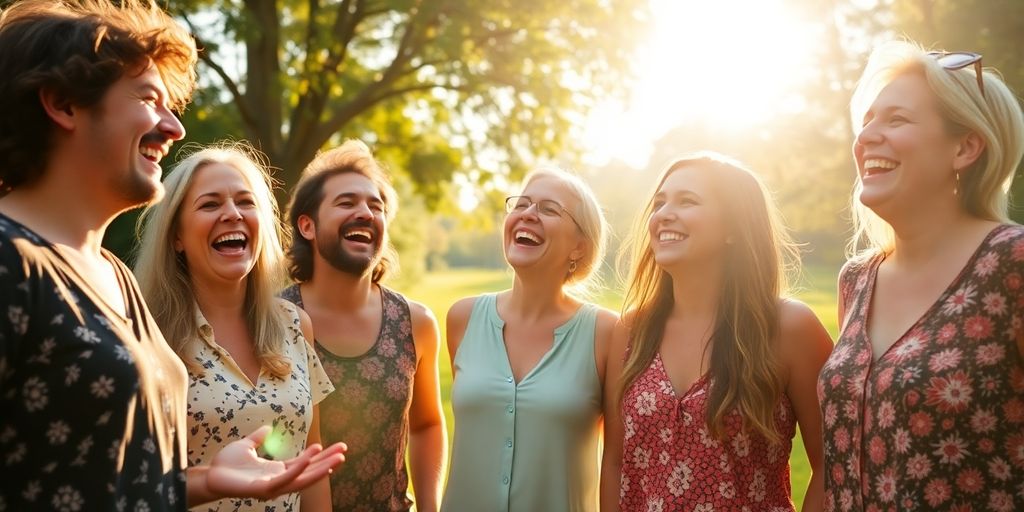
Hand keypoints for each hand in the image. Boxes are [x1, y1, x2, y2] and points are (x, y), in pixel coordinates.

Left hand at [206, 426, 345, 500]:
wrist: (210, 475)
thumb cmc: (227, 464)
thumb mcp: (247, 446)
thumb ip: (259, 438)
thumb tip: (268, 428)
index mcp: (278, 470)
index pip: (306, 463)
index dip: (321, 455)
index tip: (338, 446)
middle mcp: (279, 479)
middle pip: (310, 471)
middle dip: (328, 462)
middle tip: (345, 451)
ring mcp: (273, 486)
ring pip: (303, 478)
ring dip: (321, 468)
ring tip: (337, 457)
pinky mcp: (264, 489)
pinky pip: (285, 478)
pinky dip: (299, 468)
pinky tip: (310, 457)